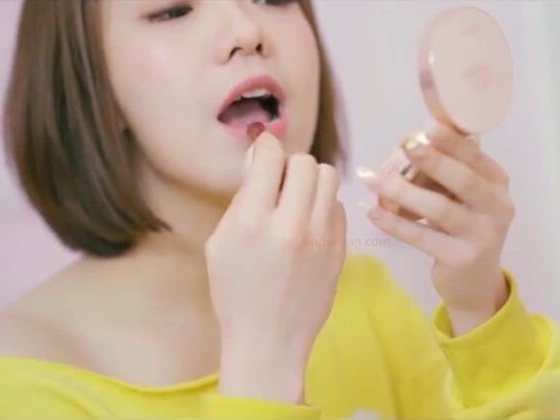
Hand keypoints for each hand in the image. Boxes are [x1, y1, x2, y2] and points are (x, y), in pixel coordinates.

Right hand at [206, 132, 346, 402]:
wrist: (269, 340)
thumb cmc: (236, 293)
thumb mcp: (219, 244)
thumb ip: (241, 200)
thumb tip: (260, 162)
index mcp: (252, 222)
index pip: (271, 157)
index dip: (265, 148)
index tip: (263, 154)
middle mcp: (291, 226)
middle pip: (305, 162)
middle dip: (290, 165)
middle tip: (280, 182)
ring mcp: (321, 238)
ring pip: (330, 178)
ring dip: (312, 181)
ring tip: (297, 199)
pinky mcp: (340, 249)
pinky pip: (338, 206)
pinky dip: (323, 206)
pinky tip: (309, 224)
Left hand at [358, 126, 512, 334]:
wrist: (474, 282)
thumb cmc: (462, 227)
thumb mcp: (463, 197)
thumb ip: (445, 174)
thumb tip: (406, 144)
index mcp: (498, 183)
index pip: (476, 157)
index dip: (452, 142)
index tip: (427, 128)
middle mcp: (497, 207)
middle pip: (463, 180)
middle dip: (433, 161)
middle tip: (405, 146)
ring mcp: (482, 236)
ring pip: (439, 208)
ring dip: (402, 192)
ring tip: (373, 180)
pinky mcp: (460, 259)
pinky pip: (422, 236)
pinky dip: (394, 223)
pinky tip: (373, 212)